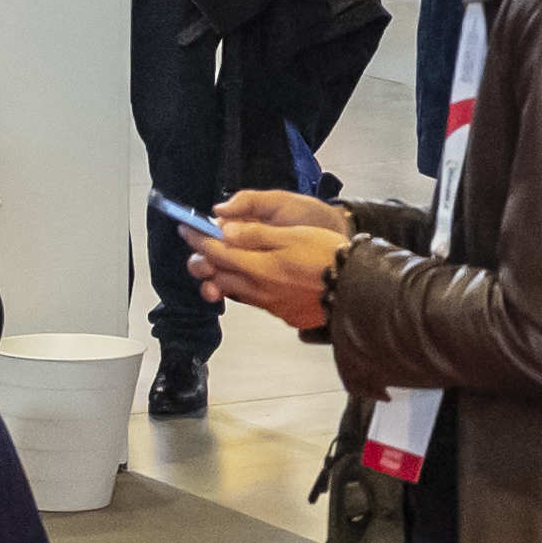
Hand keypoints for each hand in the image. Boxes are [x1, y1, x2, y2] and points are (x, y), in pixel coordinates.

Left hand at [190, 189, 347, 330]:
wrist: (355, 288)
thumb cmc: (325, 254)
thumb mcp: (291, 235)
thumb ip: (256, 234)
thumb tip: (226, 230)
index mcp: (259, 267)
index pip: (218, 252)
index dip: (199, 239)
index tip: (186, 229)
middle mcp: (259, 290)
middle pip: (220, 276)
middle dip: (205, 261)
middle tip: (197, 249)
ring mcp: (271, 305)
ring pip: (235, 292)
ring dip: (222, 278)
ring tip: (219, 266)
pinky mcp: (284, 313)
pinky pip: (255, 301)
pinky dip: (245, 289)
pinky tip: (253, 282)